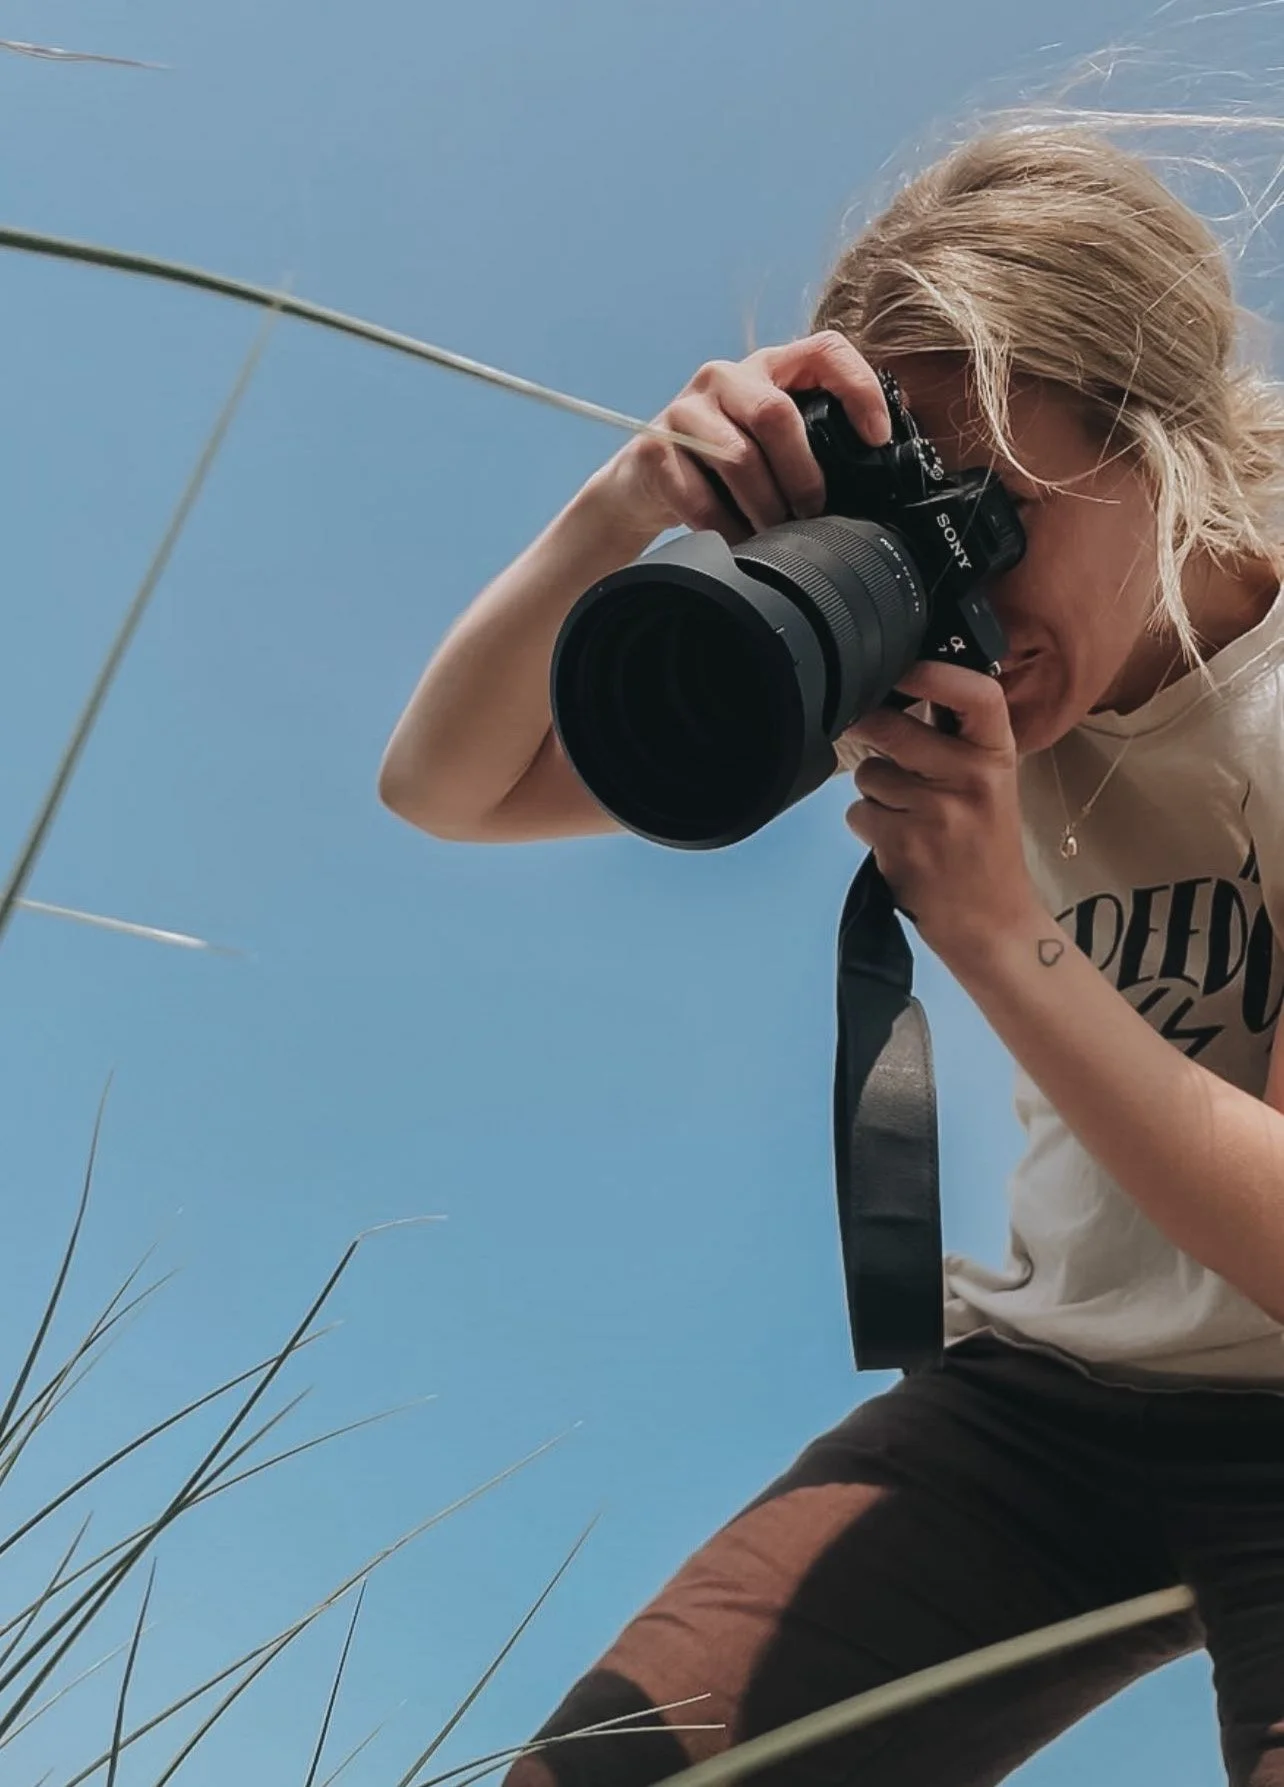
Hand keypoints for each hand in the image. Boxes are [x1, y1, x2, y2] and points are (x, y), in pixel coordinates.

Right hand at [593, 330, 892, 543]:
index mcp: (766, 368)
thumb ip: (815, 436)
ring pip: (739, 459)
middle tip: (812, 512)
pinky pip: (700, 499)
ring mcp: (685, 409)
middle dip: (803, 474)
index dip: (857, 388)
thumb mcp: (769, 441)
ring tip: (775, 535)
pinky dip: (727, 529)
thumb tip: (881, 454)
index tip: (876, 439)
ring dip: (765, 509)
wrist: (643, 484)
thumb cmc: (720, 465)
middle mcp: (725, 377)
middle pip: (776, 414)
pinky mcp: (654, 450)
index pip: (824, 351)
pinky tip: (738, 541)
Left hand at [841, 661, 1043, 963]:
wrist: (992, 922)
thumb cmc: (985, 847)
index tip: (904, 666)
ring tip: (906, 816)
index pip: (975, 694)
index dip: (934, 673)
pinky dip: (869, 826)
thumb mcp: (989, 785)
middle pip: (893, 728)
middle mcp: (972, 779)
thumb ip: (955, 741)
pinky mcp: (903, 846)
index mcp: (997, 756)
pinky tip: (898, 844)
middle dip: (869, 729)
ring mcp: (936, 813)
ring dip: (874, 792)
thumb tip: (900, 691)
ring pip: (868, 773)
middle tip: (870, 735)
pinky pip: (858, 813)